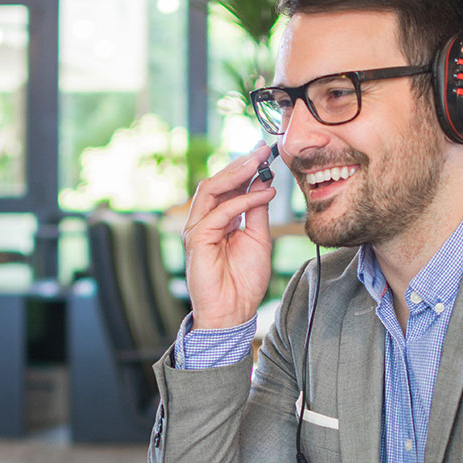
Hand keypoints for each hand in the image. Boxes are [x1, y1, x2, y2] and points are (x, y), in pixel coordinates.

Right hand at [183, 143, 277, 329]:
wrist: (233, 312)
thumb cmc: (244, 280)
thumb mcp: (258, 238)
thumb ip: (257, 210)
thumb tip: (264, 182)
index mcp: (219, 219)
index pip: (228, 186)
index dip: (246, 168)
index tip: (265, 152)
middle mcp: (205, 220)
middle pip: (217, 182)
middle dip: (240, 164)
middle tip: (262, 150)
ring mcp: (198, 229)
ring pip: (211, 189)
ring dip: (237, 173)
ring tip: (259, 162)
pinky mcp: (196, 239)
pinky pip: (219, 212)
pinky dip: (242, 201)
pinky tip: (262, 195)